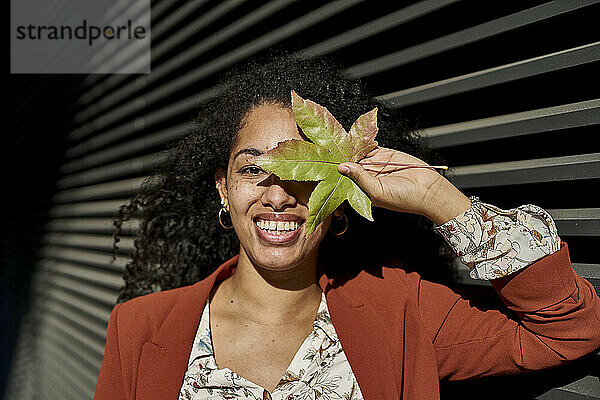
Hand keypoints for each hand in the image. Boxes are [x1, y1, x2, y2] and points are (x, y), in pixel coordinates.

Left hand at [337, 146, 470, 224]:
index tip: (325, 164)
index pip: (344, 180)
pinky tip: (355, 137)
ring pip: (359, 154)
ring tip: (339, 140)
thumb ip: (359, 178)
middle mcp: (366, 178)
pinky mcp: (385, 155)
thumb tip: (343, 166)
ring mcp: (375, 165)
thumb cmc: (403, 198)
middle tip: (328, 148)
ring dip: (350, 148)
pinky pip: (371, 147)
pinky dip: (364, 141)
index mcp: (361, 191)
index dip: (335, 172)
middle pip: (349, 165)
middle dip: (340, 157)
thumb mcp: (377, 191)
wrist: (427, 190)